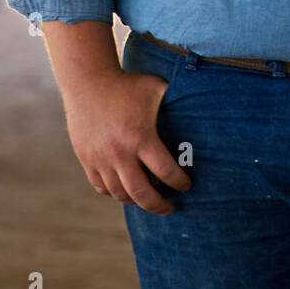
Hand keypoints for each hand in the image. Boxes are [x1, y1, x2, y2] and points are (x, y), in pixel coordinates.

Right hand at [64, 69, 192, 215]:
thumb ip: (177, 99)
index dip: (180, 182)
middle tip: (170, 208)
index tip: (187, 185)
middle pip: (142, 193)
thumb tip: (203, 103)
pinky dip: (115, 193)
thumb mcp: (156, 87)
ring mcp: (101, 159)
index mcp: (141, 138)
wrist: (88, 80)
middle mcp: (120, 153)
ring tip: (148, 199)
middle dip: (160, 205)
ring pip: (120, 194)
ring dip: (137, 201)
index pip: (166, 172)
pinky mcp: (86, 159)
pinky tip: (126, 190)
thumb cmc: (127, 84)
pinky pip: (101, 187)